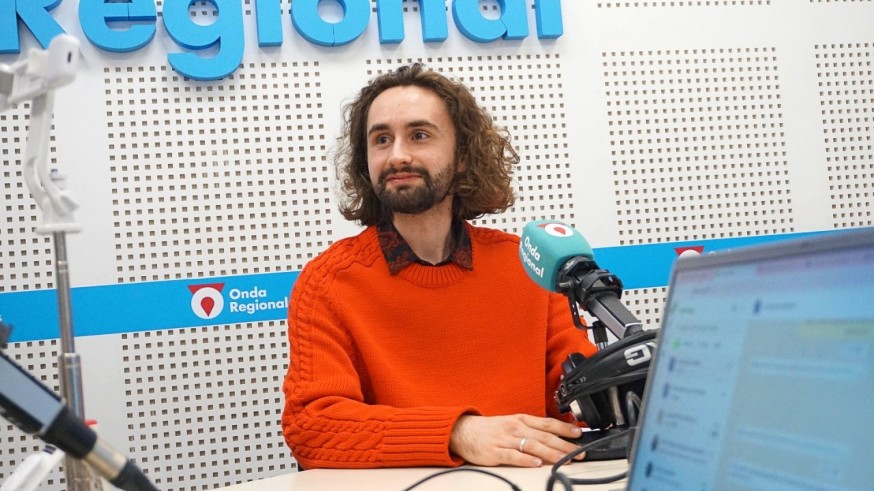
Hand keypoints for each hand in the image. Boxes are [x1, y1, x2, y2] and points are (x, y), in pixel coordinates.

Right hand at [449, 414, 583, 466]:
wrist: (464, 431)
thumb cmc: (491, 429)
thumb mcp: (512, 423)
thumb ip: (531, 429)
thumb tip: (554, 436)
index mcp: (521, 419)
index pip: (548, 423)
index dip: (565, 428)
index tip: (579, 433)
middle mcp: (516, 428)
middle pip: (544, 436)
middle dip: (564, 445)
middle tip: (579, 452)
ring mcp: (506, 439)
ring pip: (533, 446)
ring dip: (551, 453)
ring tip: (565, 459)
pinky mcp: (496, 452)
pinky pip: (513, 456)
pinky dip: (526, 459)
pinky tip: (537, 463)